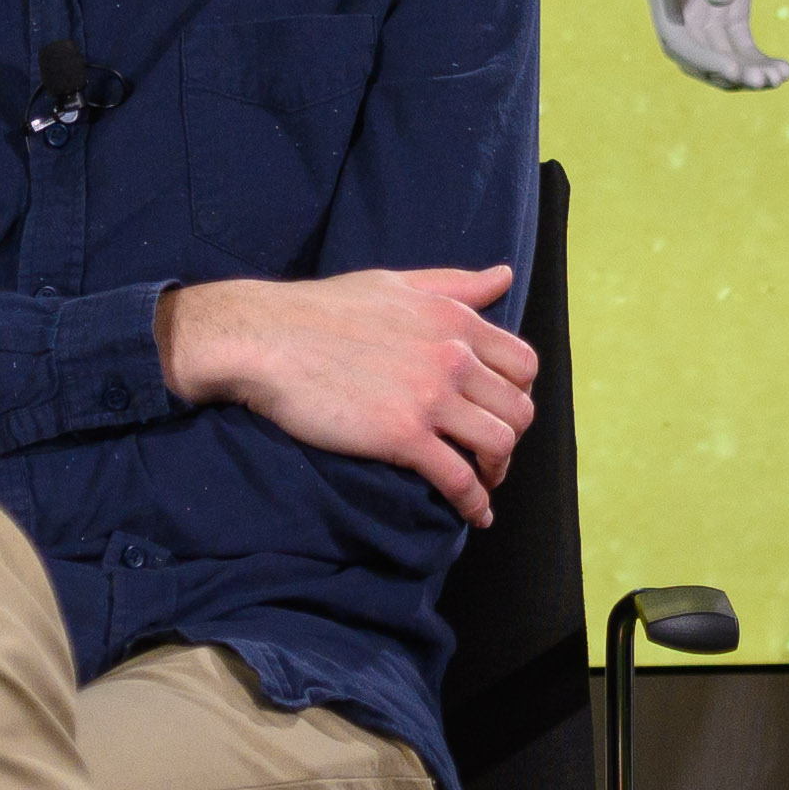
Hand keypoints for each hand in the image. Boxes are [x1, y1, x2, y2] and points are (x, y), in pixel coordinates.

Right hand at [167, 266, 538, 524]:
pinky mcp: (403, 436)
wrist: (265, 338)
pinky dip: (475, 503)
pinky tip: (475, 514)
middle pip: (518, 409)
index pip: (523, 364)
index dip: (519, 393)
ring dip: (497, 471)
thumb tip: (504, 275)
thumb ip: (456, 284)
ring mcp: (431, 398)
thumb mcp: (397, 283)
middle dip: (512, 436)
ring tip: (483, 482)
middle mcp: (453, 357)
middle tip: (489, 452)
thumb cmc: (323, 309)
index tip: (500, 410)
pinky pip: (459, 479)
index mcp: (455, 320)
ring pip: (499, 444)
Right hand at [645, 0, 788, 89]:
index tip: (733, 70)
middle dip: (726, 72)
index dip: (700, 58)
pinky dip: (758, 60)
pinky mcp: (730, 6)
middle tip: (762, 81)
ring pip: (721, 56)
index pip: (674, 37)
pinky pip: (740, 45)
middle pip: (696, 56)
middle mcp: (679, 5)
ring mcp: (705, 8)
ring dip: (746, 73)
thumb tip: (719, 2)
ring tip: (779, 78)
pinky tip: (783, 70)